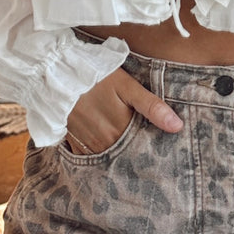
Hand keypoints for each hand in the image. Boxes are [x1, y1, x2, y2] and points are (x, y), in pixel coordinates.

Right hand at [64, 68, 182, 155]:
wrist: (56, 73)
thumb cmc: (97, 76)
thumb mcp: (128, 87)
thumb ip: (152, 107)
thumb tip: (177, 127)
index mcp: (120, 130)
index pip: (143, 148)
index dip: (153, 150)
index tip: (165, 154)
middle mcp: (104, 142)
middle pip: (126, 155)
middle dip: (137, 156)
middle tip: (151, 160)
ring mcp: (87, 144)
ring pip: (109, 157)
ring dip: (119, 157)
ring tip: (131, 155)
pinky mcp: (73, 141)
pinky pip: (89, 156)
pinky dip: (99, 155)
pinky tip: (107, 150)